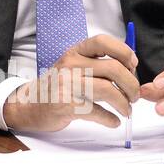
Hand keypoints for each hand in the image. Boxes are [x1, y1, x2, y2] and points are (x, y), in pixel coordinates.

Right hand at [2, 35, 139, 133]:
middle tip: (134, 96)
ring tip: (126, 110)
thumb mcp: (72, 66)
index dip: (124, 51)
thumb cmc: (57, 86)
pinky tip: (113, 121)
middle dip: (131, 85)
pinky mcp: (66, 105)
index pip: (103, 42)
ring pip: (108, 91)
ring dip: (124, 104)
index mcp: (74, 52)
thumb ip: (96, 64)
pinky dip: (111, 119)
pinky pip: (98, 112)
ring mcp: (67, 85)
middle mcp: (70, 65)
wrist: (29, 104)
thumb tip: (131, 70)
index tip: (133, 65)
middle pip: (113, 69)